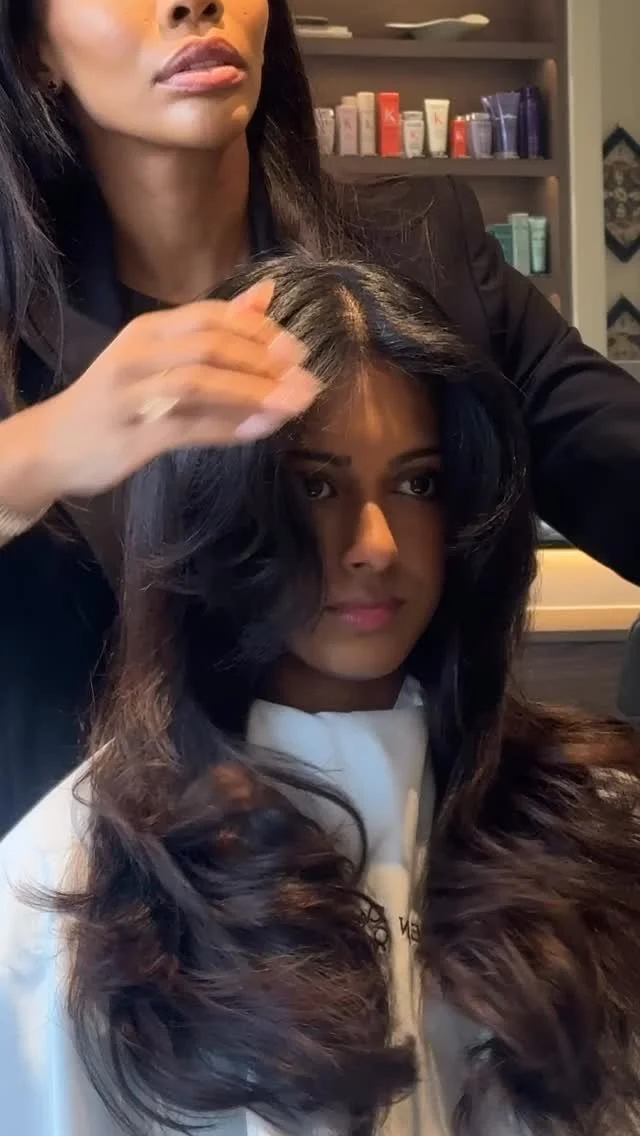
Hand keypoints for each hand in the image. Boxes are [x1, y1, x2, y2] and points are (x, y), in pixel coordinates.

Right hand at [11, 280, 318, 503]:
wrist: (53, 444)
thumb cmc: (113, 401)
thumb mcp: (157, 356)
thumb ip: (210, 331)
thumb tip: (265, 295)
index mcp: (148, 331)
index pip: (211, 316)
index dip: (259, 331)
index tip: (297, 350)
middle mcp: (139, 355)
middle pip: (210, 345)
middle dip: (265, 362)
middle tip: (306, 379)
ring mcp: (134, 395)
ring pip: (202, 383)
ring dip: (255, 392)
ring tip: (294, 404)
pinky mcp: (135, 435)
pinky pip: (191, 427)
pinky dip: (230, 427)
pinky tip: (261, 430)